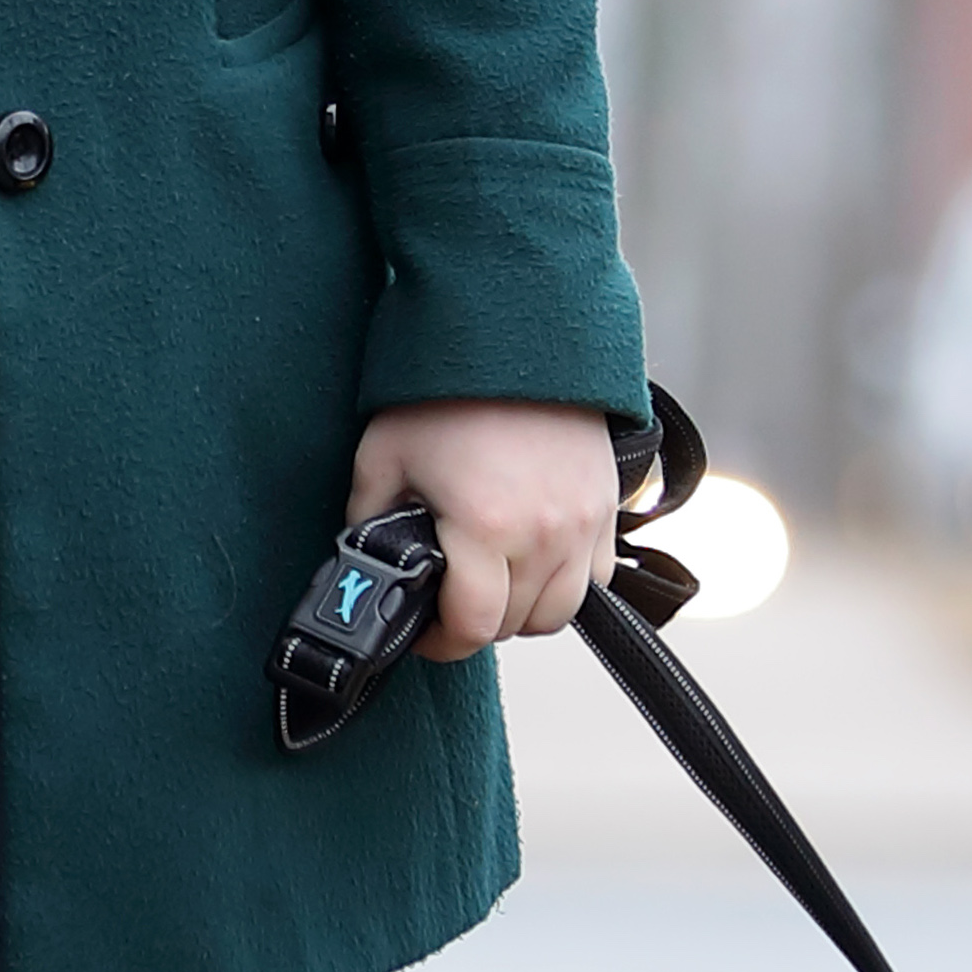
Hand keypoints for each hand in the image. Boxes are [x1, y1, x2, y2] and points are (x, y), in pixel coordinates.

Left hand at [347, 400, 620, 658]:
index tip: (424, 632)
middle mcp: (544, 533)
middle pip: (516, 625)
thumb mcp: (382, 456)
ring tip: (493, 583)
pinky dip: (565, 584)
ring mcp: (583, 522)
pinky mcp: (607, 506)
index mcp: (485, 526)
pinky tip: (533, 561)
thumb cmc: (447, 389)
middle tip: (450, 599)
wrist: (511, 329)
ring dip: (524, 610)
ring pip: (560, 612)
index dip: (440, 642)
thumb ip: (368, 522)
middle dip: (477, 622)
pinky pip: (594, 578)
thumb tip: (364, 567)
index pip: (472, 628)